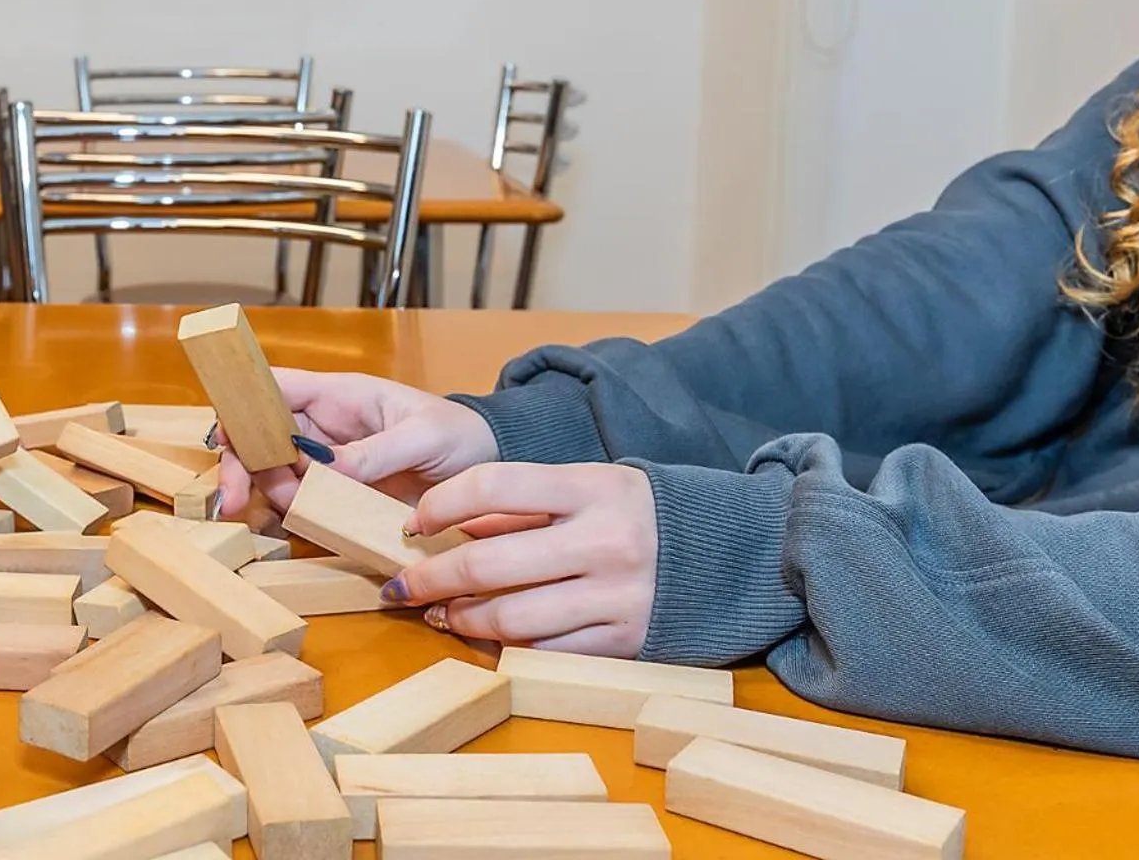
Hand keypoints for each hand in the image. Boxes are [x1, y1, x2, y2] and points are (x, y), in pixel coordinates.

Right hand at [217, 369, 499, 517]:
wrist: (488, 465)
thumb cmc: (460, 433)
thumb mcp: (425, 436)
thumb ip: (378, 451)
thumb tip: (329, 467)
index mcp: (339, 396)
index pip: (276, 388)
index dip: (243, 405)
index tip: (226, 437)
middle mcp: (324, 427)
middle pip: (261, 436)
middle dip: (241, 465)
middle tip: (234, 502)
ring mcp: (329, 463)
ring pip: (274, 473)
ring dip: (269, 495)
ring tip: (294, 512)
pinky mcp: (339, 495)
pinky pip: (301, 503)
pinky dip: (290, 516)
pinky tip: (295, 527)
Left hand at [384, 463, 657, 655]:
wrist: (735, 551)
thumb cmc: (642, 514)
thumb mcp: (592, 486)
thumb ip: (527, 504)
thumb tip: (449, 527)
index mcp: (590, 487)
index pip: (491, 485)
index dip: (439, 504)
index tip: (413, 523)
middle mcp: (603, 539)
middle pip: (489, 561)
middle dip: (432, 576)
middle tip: (403, 584)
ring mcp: (617, 595)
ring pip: (512, 617)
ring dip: (462, 619)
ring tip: (441, 614)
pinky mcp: (627, 641)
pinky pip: (548, 652)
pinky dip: (508, 648)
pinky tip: (487, 638)